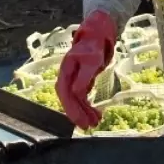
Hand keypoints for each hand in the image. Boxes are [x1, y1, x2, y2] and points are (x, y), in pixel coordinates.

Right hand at [57, 10, 117, 128]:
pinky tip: (95, 114)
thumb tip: (77, 93)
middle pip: (69, 99)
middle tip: (88, 127)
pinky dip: (88, 106)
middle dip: (78, 114)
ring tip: (95, 123)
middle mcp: (67, 77)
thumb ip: (84, 77)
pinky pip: (82, 97)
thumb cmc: (93, 46)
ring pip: (76, 100)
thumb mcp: (91, 61)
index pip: (65, 94)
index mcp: (65, 71)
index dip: (72, 109)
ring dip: (84, 112)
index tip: (82, 121)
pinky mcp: (81, 81)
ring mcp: (74, 79)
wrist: (98, 35)